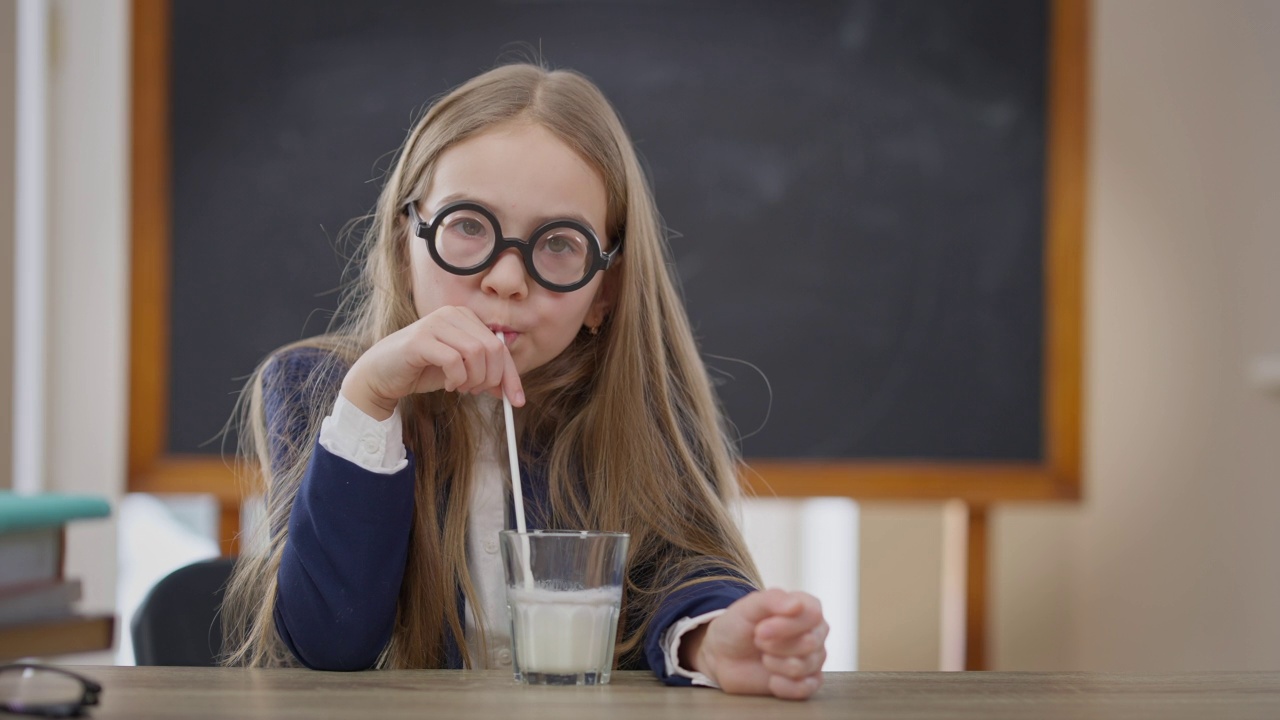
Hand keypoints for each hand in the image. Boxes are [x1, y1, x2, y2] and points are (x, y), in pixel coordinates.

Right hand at [340, 306, 523, 419]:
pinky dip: (456, 379)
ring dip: (473, 379)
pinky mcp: (420, 339)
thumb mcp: (461, 373)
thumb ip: (484, 376)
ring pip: (476, 353)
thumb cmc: (422, 370)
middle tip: (476, 391)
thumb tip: (510, 392)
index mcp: (465, 317)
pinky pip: (454, 361)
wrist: (382, 374)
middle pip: (493, 349)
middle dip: (491, 378)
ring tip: (460, 387)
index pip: (500, 346)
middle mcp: (452, 314)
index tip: (516, 401)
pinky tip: (447, 384)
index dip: (511, 375)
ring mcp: (436, 324)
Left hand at [687, 589, 826, 699]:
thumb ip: (772, 600)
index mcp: (806, 607)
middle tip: (758, 641)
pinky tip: (772, 680)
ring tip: (763, 658)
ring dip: (777, 664)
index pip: (813, 615)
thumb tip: (797, 605)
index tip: (760, 630)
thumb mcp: (748, 607)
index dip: (786, 625)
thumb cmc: (739, 626)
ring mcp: (813, 659)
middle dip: (777, 645)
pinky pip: (807, 689)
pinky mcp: (806, 682)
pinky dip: (786, 687)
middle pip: (811, 642)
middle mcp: (815, 632)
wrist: (724, 655)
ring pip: (806, 666)